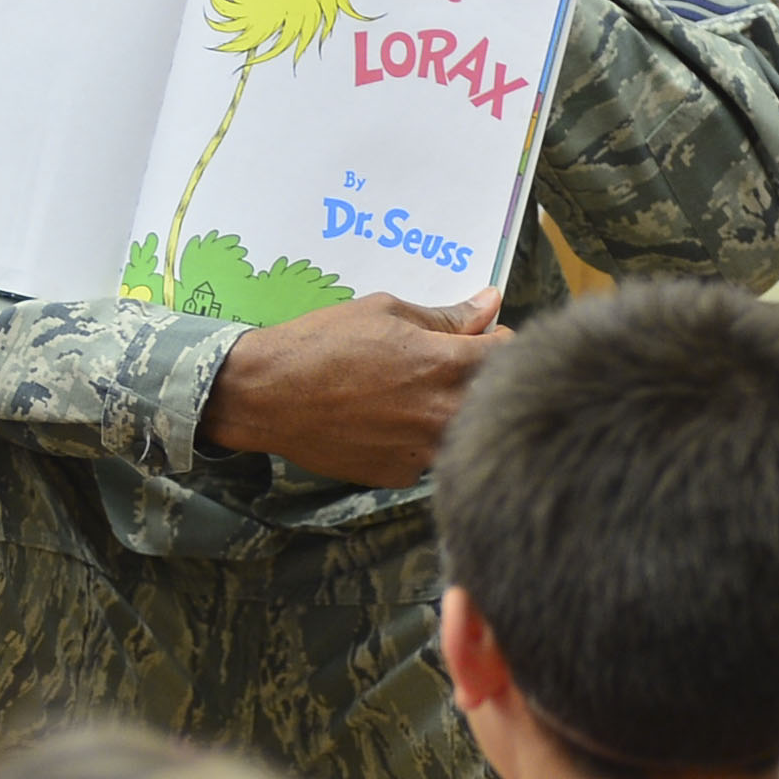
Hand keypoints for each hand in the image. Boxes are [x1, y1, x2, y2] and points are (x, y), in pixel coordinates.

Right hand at [201, 292, 506, 486]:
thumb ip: (446, 316)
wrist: (269, 396)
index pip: (509, 352)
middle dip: (476, 377)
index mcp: (446, 364)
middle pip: (492, 395)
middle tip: (440, 365)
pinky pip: (427, 454)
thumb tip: (490, 303)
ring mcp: (423, 450)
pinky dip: (417, 438)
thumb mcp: (385, 312)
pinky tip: (385, 422)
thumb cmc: (323, 343)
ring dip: (447, 411)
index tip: (479, 338)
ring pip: (460, 429)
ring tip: (407, 395)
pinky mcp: (400, 474)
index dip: (496, 340)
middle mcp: (443, 412)